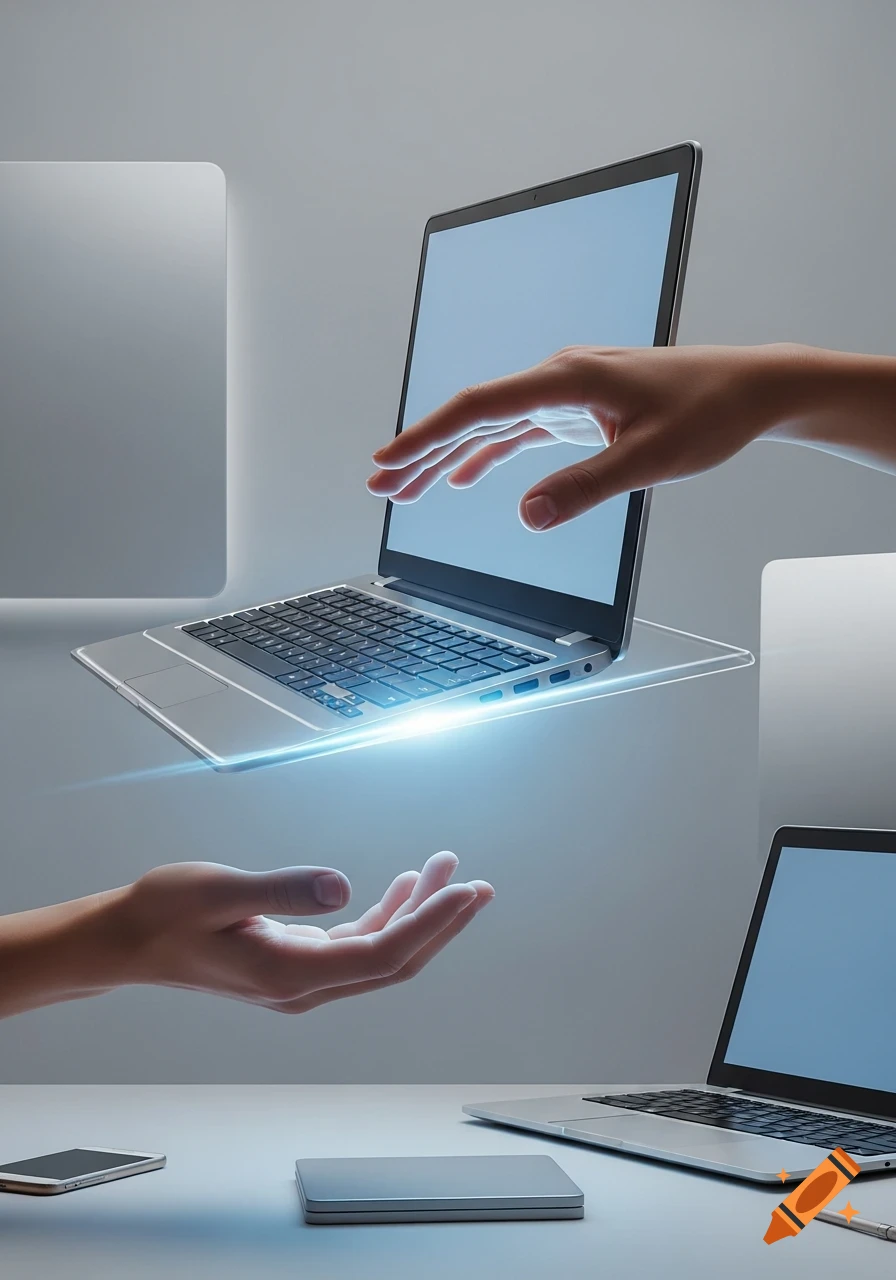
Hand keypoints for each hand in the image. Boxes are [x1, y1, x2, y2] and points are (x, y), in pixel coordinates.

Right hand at [111, 851, 491, 1013]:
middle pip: (394, 961)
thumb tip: (342, 885)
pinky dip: (387, 915)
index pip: (382, 954)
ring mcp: (302, 977)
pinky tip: (403, 886)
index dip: (430, 924)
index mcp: (291, 974)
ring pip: (379, 951)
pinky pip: (357, 944)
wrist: (129, 939)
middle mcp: (304, 985)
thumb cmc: (166, 913)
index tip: (465, 893)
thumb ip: (284, 890)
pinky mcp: (296, 962)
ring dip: (417, 913)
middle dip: (441, 924)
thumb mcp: (222, 891)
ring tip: (447, 870)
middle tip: (480, 887)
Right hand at [367, 344, 808, 529]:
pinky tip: (467, 477)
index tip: (388, 462)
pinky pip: (520, 430)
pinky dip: (489, 453)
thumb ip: (586, 488)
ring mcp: (568, 391)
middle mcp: (560, 377)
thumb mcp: (649, 459)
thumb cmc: (708, 414)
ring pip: (492, 423)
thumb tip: (525, 517)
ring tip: (407, 487)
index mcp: (568, 379)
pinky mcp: (580, 407)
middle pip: (474, 414)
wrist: (750, 389)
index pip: (480, 407)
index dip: (428, 436)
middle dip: (423, 450)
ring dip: (449, 454)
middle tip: (379, 484)